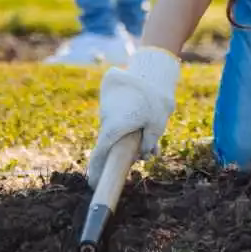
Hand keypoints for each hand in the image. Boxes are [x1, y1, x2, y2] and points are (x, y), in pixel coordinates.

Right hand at [87, 47, 180, 187]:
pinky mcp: (109, 95)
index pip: (100, 155)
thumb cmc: (155, 99)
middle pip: (109, 142)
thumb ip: (148, 143)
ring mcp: (106, 106)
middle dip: (121, 152)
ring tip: (147, 129)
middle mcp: (106, 118)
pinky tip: (141, 116)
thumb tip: (144, 154)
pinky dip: (125, 118)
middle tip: (138, 155)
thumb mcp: (157, 126)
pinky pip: (115, 113)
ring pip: (113, 127)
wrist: (150, 67)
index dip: (97, 171)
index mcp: (114, 128)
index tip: (93, 184)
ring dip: (125, 133)